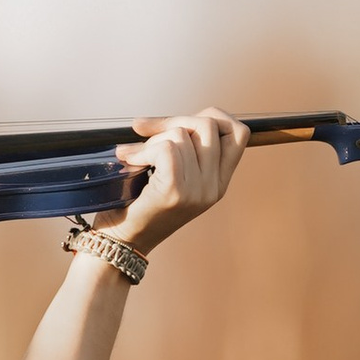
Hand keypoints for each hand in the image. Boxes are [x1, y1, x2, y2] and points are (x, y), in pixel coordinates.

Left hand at [99, 107, 245, 254]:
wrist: (120, 243)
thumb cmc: (137, 206)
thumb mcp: (171, 177)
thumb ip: (184, 152)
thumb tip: (175, 119)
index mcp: (217, 183)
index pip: (239, 133)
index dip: (212, 116)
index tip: (181, 122)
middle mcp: (213, 188)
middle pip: (209, 125)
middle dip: (174, 120)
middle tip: (145, 131)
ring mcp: (197, 191)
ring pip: (181, 134)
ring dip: (151, 138)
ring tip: (133, 156)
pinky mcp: (175, 192)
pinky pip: (166, 148)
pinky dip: (142, 148)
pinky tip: (128, 159)